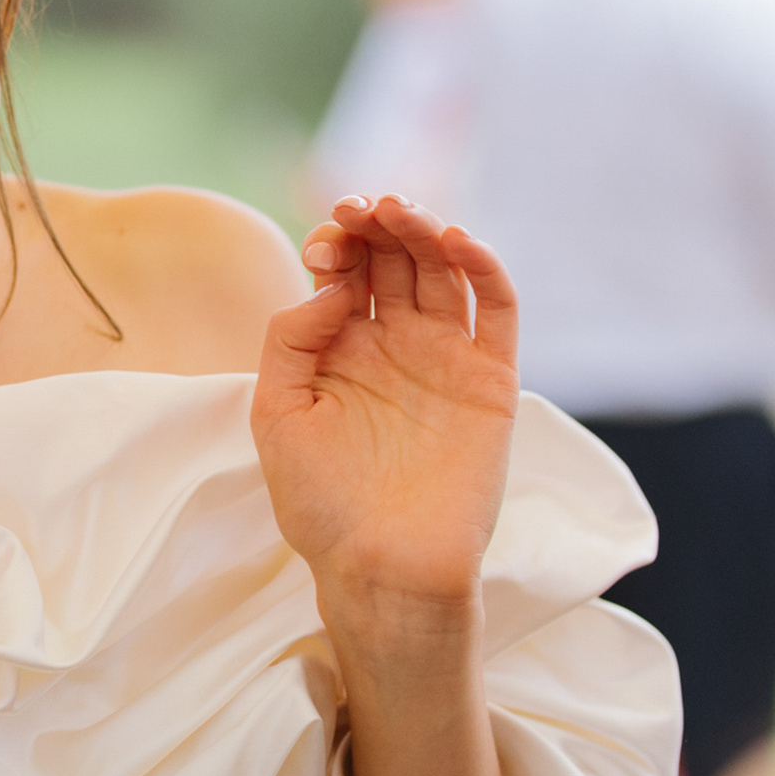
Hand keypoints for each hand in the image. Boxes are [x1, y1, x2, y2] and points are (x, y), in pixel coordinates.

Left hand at [250, 195, 520, 649]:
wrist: (383, 566)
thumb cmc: (321, 502)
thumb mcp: (277, 413)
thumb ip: (292, 340)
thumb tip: (334, 285)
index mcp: (341, 347)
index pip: (345, 270)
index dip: (335, 243)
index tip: (320, 248)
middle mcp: (395, 343)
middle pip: (394, 258)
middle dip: (377, 224)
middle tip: (360, 208)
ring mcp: (446, 356)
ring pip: (443, 270)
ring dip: (425, 231)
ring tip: (402, 212)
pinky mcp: (491, 378)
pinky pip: (497, 309)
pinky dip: (483, 267)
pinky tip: (456, 241)